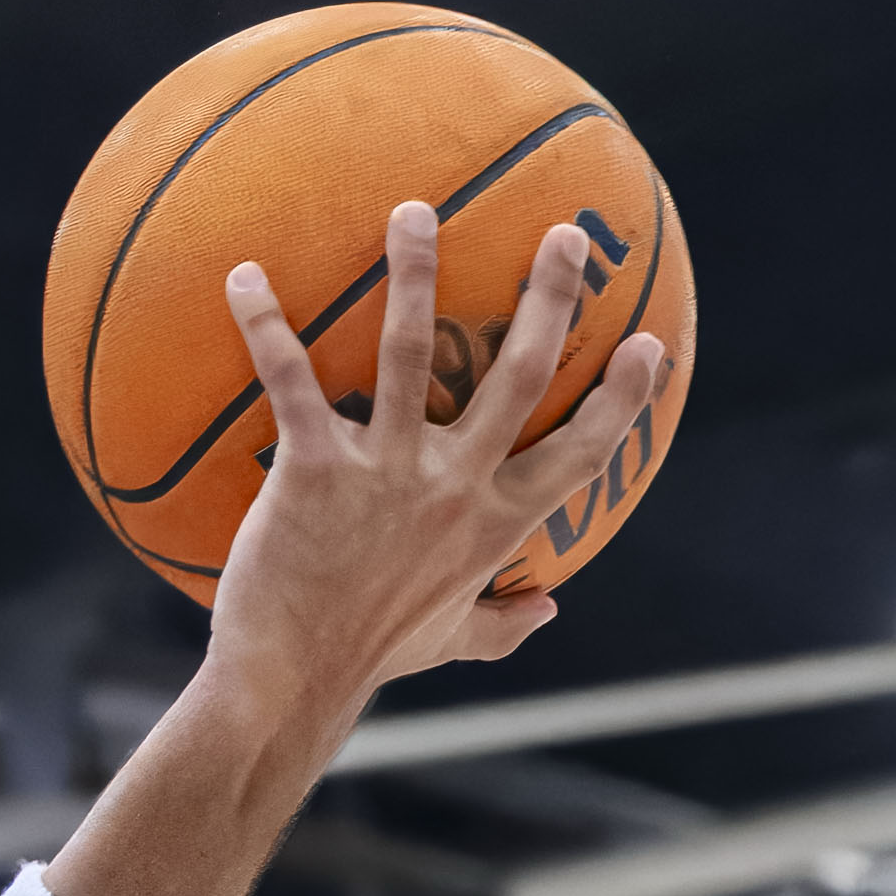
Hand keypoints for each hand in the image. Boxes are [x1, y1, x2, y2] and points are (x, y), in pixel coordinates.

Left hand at [214, 204, 668, 706]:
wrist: (290, 684)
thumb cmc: (368, 658)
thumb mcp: (450, 641)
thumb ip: (502, 624)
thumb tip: (549, 611)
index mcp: (497, 521)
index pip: (584, 450)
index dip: (625, 397)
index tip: (651, 344)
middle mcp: (456, 484)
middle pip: (522, 374)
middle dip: (551, 298)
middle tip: (564, 235)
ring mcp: (388, 470)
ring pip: (412, 351)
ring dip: (416, 275)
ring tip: (414, 212)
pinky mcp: (315, 468)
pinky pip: (292, 381)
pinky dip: (265, 326)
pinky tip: (243, 277)